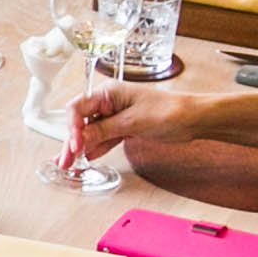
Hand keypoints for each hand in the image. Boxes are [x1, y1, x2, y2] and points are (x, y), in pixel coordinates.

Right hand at [67, 80, 209, 160]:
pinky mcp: (123, 127)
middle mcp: (108, 102)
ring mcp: (115, 115)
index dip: (73, 127)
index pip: (78, 108)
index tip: (75, 145)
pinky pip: (104, 137)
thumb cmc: (168, 111)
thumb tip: (80, 138)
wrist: (192, 119)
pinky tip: (88, 157)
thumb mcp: (132, 122)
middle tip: (65, 161)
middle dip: (72, 141)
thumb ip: (103, 130)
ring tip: (70, 164)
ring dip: (81, 147)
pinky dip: (96, 147)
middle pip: (81, 122)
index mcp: (108, 92)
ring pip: (91, 132)